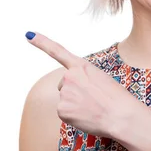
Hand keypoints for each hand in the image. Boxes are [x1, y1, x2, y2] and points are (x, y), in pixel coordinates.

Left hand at [25, 32, 141, 138]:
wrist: (121, 116)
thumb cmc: (116, 99)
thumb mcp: (101, 79)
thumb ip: (83, 78)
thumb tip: (69, 92)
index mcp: (81, 66)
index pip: (57, 51)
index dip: (41, 42)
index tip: (28, 35)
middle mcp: (69, 77)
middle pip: (64, 84)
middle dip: (74, 91)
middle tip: (92, 99)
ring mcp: (64, 93)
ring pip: (65, 99)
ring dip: (75, 104)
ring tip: (92, 108)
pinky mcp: (62, 109)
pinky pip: (65, 112)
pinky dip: (74, 116)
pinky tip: (86, 116)